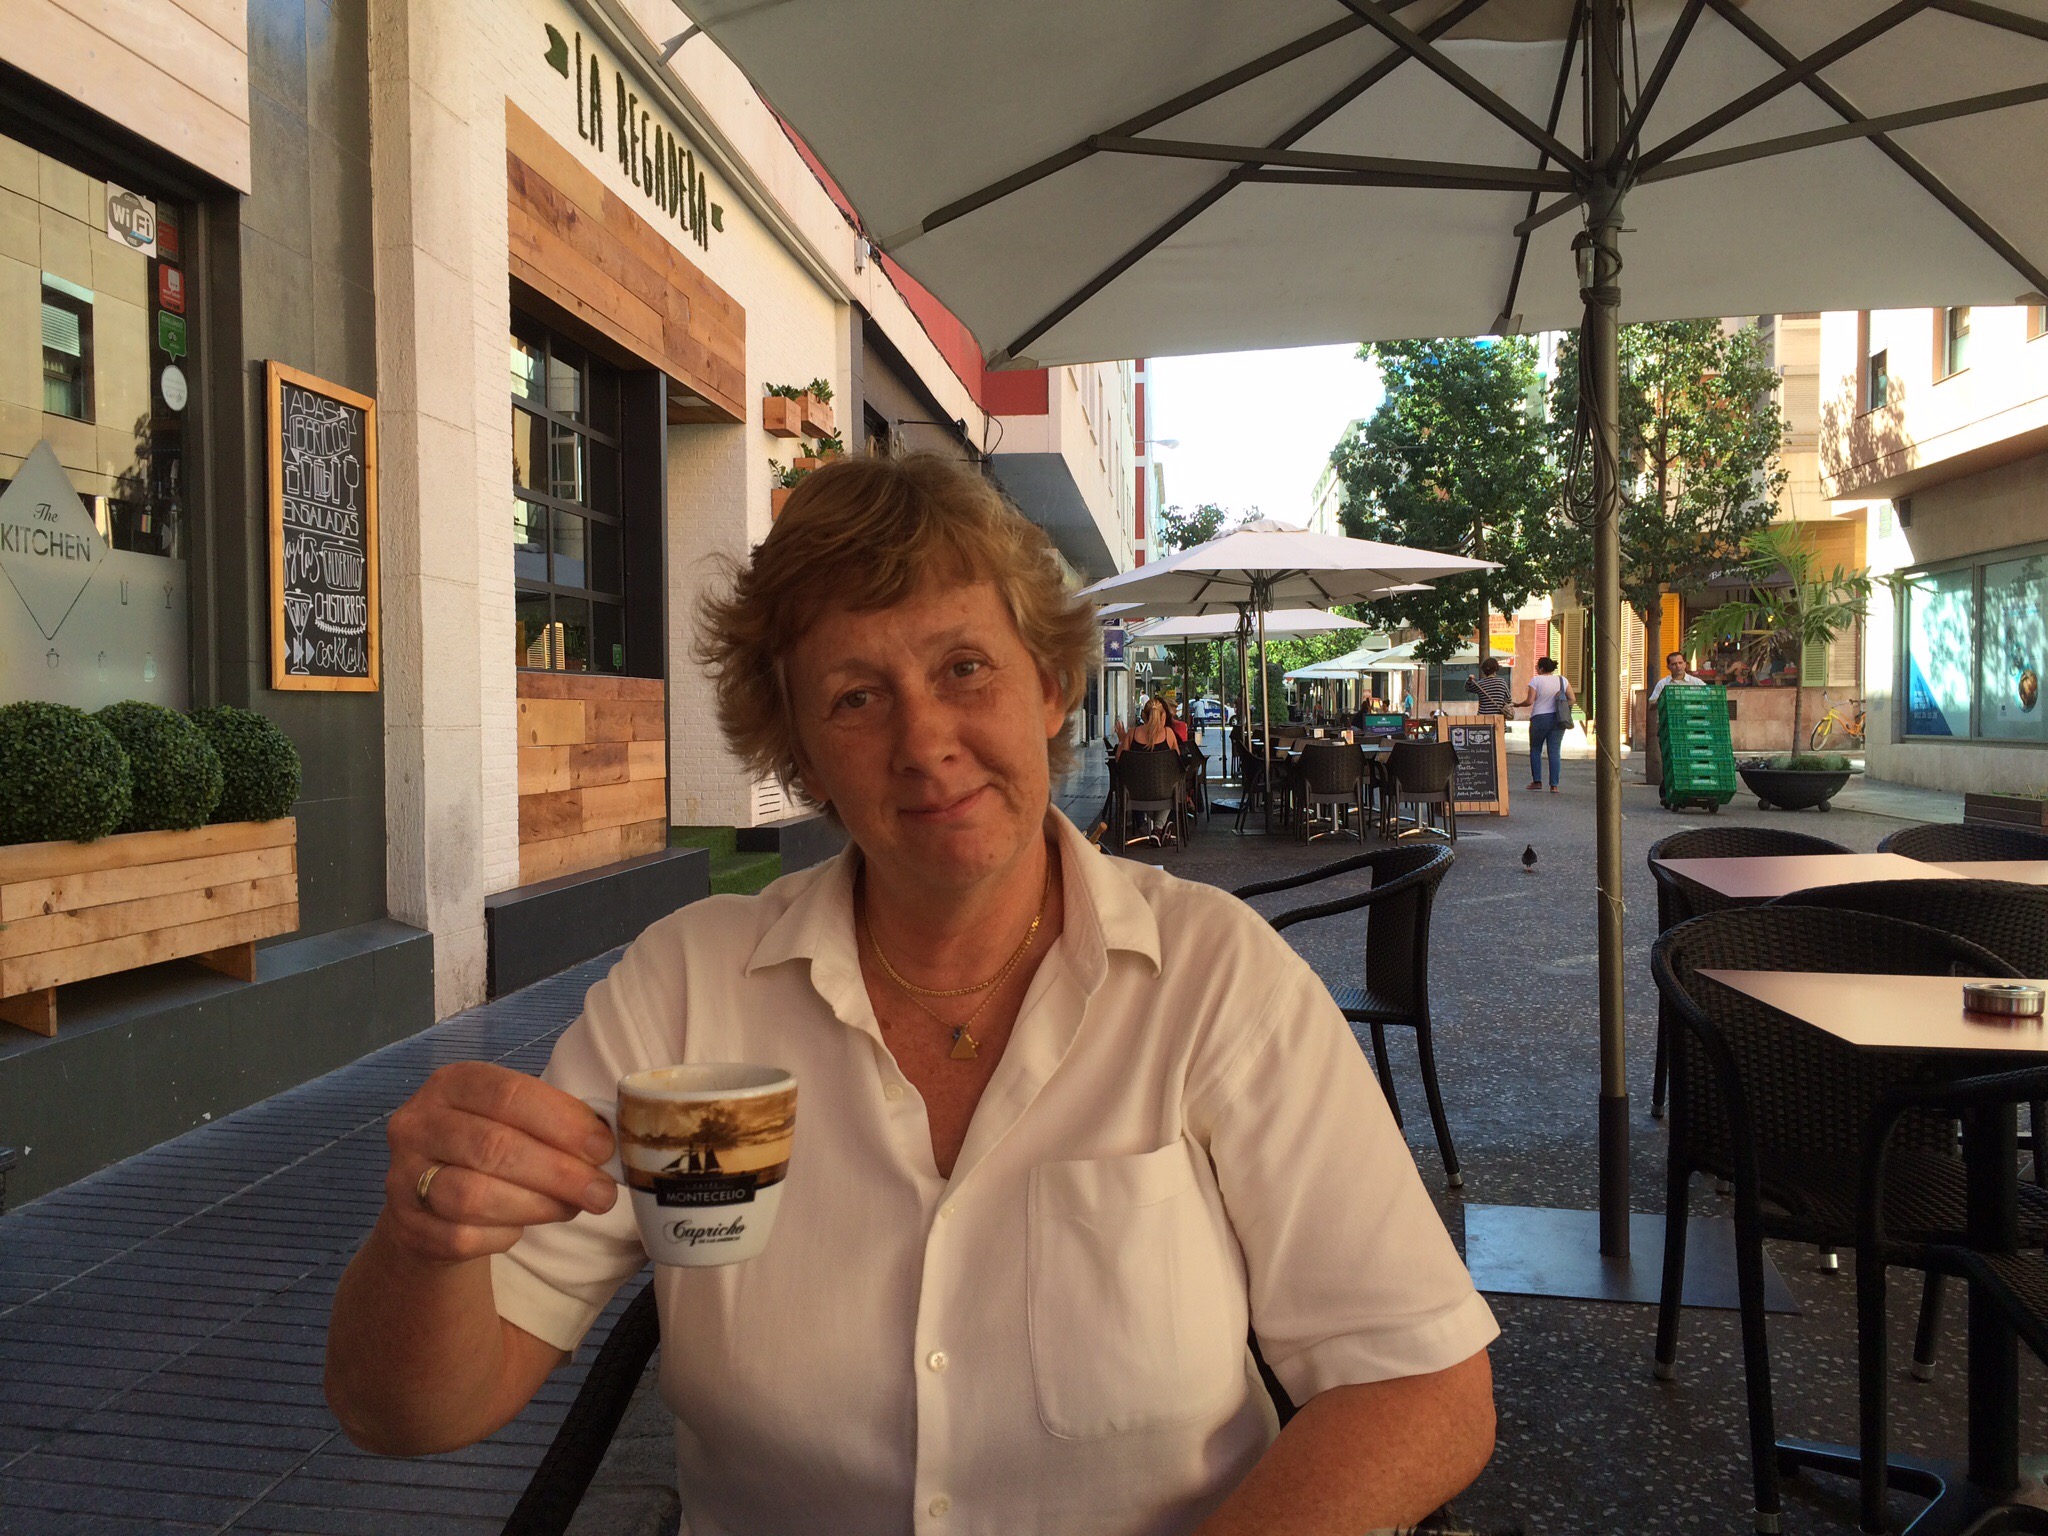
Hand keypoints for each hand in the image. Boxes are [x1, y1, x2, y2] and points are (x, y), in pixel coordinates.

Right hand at [381, 1062, 616, 1264]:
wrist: (432, 1202)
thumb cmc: (490, 1149)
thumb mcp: (515, 1119)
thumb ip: (554, 1123)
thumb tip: (605, 1147)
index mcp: (451, 1083)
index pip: (509, 1094)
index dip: (561, 1122)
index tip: (602, 1148)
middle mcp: (418, 1124)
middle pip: (493, 1147)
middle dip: (558, 1172)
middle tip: (601, 1192)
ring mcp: (404, 1176)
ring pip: (475, 1196)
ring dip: (536, 1205)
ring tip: (571, 1208)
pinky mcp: (408, 1226)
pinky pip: (463, 1237)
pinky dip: (505, 1235)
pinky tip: (523, 1226)